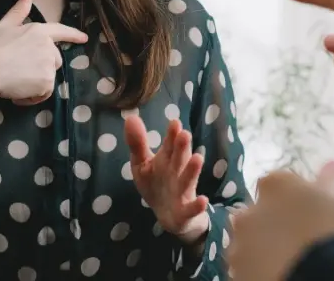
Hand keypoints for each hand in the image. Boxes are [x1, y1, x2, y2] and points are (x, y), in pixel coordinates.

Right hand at [0, 0, 87, 104]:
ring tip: (16, 81)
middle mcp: (48, 46)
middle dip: (40, 67)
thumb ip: (19, 11)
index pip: (61, 31)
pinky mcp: (47, 82)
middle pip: (54, 60)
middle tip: (18, 70)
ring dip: (36, 83)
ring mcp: (49, 64)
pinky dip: (33, 96)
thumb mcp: (3, 26)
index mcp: (39, 31)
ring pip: (49, 77)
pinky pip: (45, 92)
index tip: (84, 38)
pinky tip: (18, 93)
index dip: (73, 35)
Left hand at [125, 115, 209, 243]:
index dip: (172, 135)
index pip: (170, 145)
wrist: (170, 216)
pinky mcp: (186, 210)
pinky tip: (203, 200)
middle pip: (179, 159)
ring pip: (188, 180)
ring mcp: (183, 191)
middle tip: (184, 134)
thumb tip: (130, 117)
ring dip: (192, 170)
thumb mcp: (143, 164)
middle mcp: (177, 173)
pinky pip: (192, 208)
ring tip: (198, 158)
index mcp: (167, 160)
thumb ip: (137, 143)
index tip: (174, 122)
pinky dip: (197, 205)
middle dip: (182, 148)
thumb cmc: (157, 184)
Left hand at [229, 162, 333, 280]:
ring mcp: (239, 247)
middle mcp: (248, 212)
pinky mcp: (239, 276)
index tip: (307, 210)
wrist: (327, 277)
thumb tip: (329, 165)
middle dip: (270, 222)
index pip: (276, 183)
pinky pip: (247, 270)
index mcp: (274, 186)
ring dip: (261, 248)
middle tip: (296, 238)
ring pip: (247, 244)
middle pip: (256, 213)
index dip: (291, 197)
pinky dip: (258, 271)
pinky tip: (279, 274)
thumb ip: (331, 181)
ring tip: (287, 261)